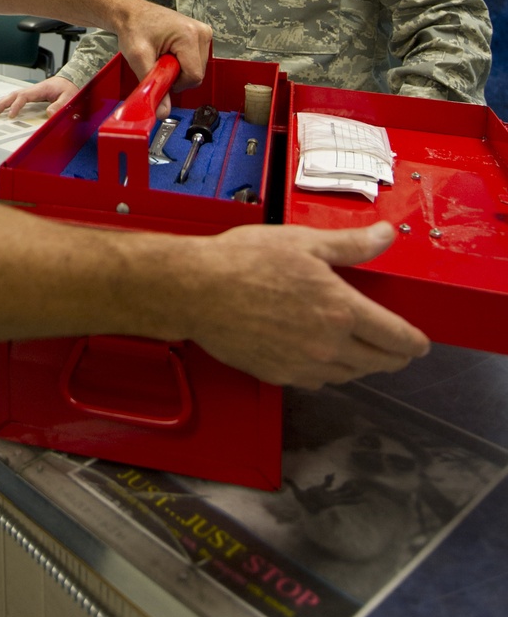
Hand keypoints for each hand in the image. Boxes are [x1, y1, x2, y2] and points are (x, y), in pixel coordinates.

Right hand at [0, 75, 78, 119]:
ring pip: (14, 95)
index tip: (11, 115)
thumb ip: (60, 105)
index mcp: (40, 89)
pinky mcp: (33, 95)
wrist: (71, 79)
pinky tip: (4, 106)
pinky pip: (18, 98)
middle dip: (3, 103)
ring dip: (3, 102)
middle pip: (14, 94)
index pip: (24, 96)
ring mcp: (33, 91)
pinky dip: (9, 102)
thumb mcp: (69, 97)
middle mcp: (34, 89)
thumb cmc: (69, 88)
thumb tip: (49, 114)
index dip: (16, 105)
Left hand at [114, 0, 211, 99]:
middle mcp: (201, 33)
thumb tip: (162, 111)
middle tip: (159, 63)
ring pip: (198, 70)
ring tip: (163, 56)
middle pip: (197, 74)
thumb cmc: (134, 28)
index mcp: (188, 35)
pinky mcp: (201, 36)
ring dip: (179, 70)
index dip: (176, 83)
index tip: (160, 74)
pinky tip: (170, 53)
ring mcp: (203, 33)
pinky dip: (182, 63)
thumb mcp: (138, 59)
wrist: (132, 14)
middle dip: (177, 76)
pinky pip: (197, 62)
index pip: (194, 76)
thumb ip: (152, 86)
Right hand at [171, 221, 427, 387]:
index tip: (420, 343)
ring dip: (363, 365)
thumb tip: (385, 235)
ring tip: (363, 351)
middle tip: (399, 348)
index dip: (413, 342)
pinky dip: (329, 371)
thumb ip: (351, 245)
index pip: (395, 337)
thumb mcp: (305, 242)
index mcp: (341, 311)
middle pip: (378, 362)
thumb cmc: (245, 261)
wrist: (198, 290)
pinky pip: (318, 381)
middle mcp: (328, 345)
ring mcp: (303, 365)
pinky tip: (322, 356)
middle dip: (394, 356)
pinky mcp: (280, 375)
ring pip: (350, 375)